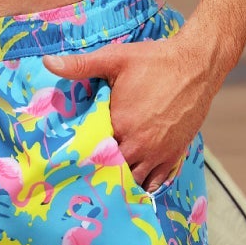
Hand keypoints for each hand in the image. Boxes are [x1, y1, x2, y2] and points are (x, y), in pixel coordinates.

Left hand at [43, 32, 228, 188]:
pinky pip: (157, 181)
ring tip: (102, 184)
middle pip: (110, 170)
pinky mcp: (175, 153)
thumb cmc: (155, 61)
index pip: (91, 151)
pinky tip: (131, 186)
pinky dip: (144, 185)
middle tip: (79, 177)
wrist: (197, 65)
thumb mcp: (114, 58)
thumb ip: (80, 65)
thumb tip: (48, 62)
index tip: (65, 161)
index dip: (79, 157)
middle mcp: (139, 144)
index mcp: (120, 123)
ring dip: (119, 181)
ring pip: (133, 180)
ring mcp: (158, 152)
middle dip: (96, 173)